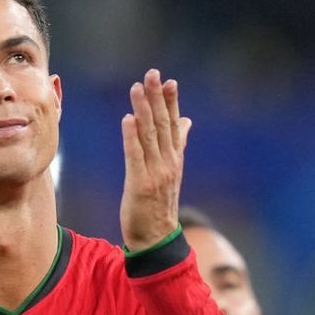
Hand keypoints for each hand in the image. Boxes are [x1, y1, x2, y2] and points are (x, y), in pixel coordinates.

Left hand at [120, 69, 191, 250]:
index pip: (173, 124)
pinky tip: (128, 119)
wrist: (156, 239)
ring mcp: (156, 173)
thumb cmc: (159, 205)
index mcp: (174, 159)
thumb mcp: (171, 171)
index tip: (169, 81)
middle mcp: (168, 163)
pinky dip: (132, 136)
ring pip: (150, 136)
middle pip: (163, 125)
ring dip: (144, 110)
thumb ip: (177, 144)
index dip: (171, 102)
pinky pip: (135, 156)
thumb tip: (186, 120)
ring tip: (138, 88)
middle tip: (153, 74)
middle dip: (158, 98)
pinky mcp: (140, 184)